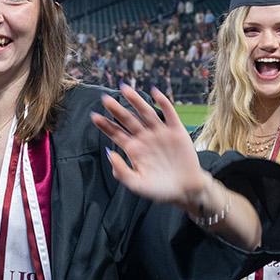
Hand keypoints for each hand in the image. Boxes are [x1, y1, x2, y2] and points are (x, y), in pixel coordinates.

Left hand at [91, 85, 209, 207]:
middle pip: (128, 119)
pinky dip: (163, 102)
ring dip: (136, 101)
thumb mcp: (137, 184)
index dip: (105, 125)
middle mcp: (145, 138)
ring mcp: (160, 133)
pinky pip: (169, 114)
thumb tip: (110, 153)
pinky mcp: (176, 131)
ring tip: (125, 89)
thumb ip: (122, 171)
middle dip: (116, 109)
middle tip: (105, 99)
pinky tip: (155, 93)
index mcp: (134, 149)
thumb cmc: (160, 189)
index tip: (94, 116)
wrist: (185, 190)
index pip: (116, 133)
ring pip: (146, 113)